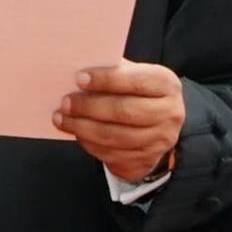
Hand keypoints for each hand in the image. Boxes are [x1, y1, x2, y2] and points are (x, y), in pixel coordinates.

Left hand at [56, 60, 185, 183]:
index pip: (136, 81)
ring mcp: (160, 141)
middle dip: (90, 106)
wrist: (157, 126)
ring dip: (82, 127)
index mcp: (167, 85)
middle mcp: (170, 113)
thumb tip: (80, 70)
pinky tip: (76, 132)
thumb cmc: (137, 94)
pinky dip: (89, 143)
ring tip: (62, 118)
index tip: (79, 78)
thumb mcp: (135, 76)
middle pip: (125, 111)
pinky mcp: (146, 161)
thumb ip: (115, 71)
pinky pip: (111, 154)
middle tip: (66, 102)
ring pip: (115, 136)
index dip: (106, 79)